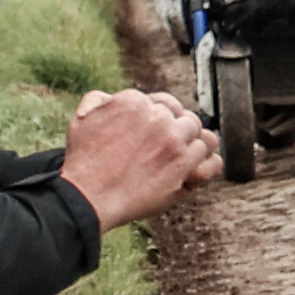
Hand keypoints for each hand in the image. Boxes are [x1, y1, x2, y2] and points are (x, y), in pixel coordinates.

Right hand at [60, 87, 218, 228]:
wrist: (87, 196)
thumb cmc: (83, 162)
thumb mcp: (81, 120)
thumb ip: (99, 101)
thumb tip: (113, 97)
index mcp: (135, 101)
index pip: (164, 103)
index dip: (163, 118)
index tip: (157, 132)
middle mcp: (158, 117)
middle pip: (185, 118)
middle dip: (179, 131)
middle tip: (169, 148)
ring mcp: (174, 141)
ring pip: (201, 137)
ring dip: (193, 148)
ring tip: (182, 160)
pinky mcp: (183, 166)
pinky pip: (212, 161)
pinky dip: (209, 165)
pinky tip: (197, 171)